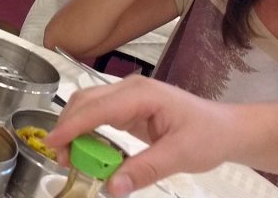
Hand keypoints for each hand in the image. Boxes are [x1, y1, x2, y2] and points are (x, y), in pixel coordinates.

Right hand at [46, 76, 239, 194]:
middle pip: (85, 101)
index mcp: (142, 94)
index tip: (52, 144)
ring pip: (88, 106)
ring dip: (75, 130)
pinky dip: (87, 132)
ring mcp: (128, 97)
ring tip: (72, 159)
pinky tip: (87, 151)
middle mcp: (130, 89)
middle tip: (63, 161)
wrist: (226, 129)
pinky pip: (99, 116)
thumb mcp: (179, 156)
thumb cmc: (208, 136)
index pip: (97, 108)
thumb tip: (111, 188)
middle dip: (68, 128)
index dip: (71, 126)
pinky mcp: (128, 108)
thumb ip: (144, 170)